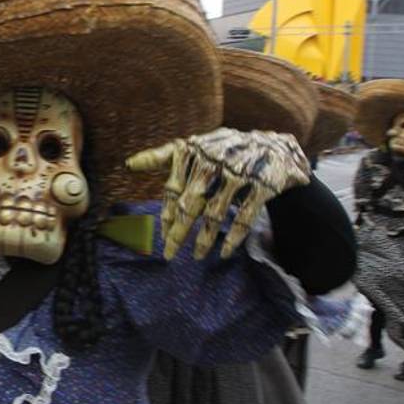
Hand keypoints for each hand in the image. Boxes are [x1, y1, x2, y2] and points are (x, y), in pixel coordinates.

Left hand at [126, 128, 310, 259]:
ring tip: (197, 256)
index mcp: (194, 151)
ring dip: (204, 239)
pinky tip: (223, 253)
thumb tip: (127, 165)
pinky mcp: (262, 185)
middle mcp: (214, 160)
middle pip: (190, 204)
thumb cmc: (224, 150)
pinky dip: (233, 238)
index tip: (161, 237)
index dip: (166, 215)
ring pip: (215, 213)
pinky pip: (243, 216)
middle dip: (179, 232)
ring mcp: (239, 173)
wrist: (275, 146)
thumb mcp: (195, 147)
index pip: (173, 189)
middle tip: (169, 255)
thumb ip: (163, 156)